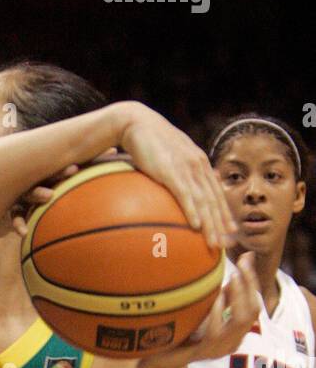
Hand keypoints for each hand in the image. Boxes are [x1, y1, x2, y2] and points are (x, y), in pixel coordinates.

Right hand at [118, 103, 234, 249]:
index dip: (225, 212)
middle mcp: (198, 166)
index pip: (216, 192)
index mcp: (199, 163)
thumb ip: (179, 169)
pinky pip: (185, 195)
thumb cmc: (149, 141)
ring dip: (210, 224)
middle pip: (214, 200)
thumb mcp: (170, 154)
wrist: (137, 123)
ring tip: (213, 243)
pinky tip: (196, 226)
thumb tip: (180, 186)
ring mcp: (186, 168)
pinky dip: (192, 211)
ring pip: (203, 201)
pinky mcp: (171, 171)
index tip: (230, 230)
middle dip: (221, 224)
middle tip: (227, 245)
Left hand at [140, 252, 259, 367]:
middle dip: (249, 286)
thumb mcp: (209, 308)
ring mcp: (220, 348)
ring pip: (240, 322)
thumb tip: (239, 260)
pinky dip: (217, 312)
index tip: (247, 258)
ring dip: (238, 297)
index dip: (253, 282)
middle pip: (253, 312)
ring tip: (232, 278)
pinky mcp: (204, 351)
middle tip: (241, 266)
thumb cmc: (185, 330)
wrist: (161, 357)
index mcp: (236, 331)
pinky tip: (215, 298)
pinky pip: (215, 332)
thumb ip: (225, 292)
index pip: (255, 305)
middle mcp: (233, 341)